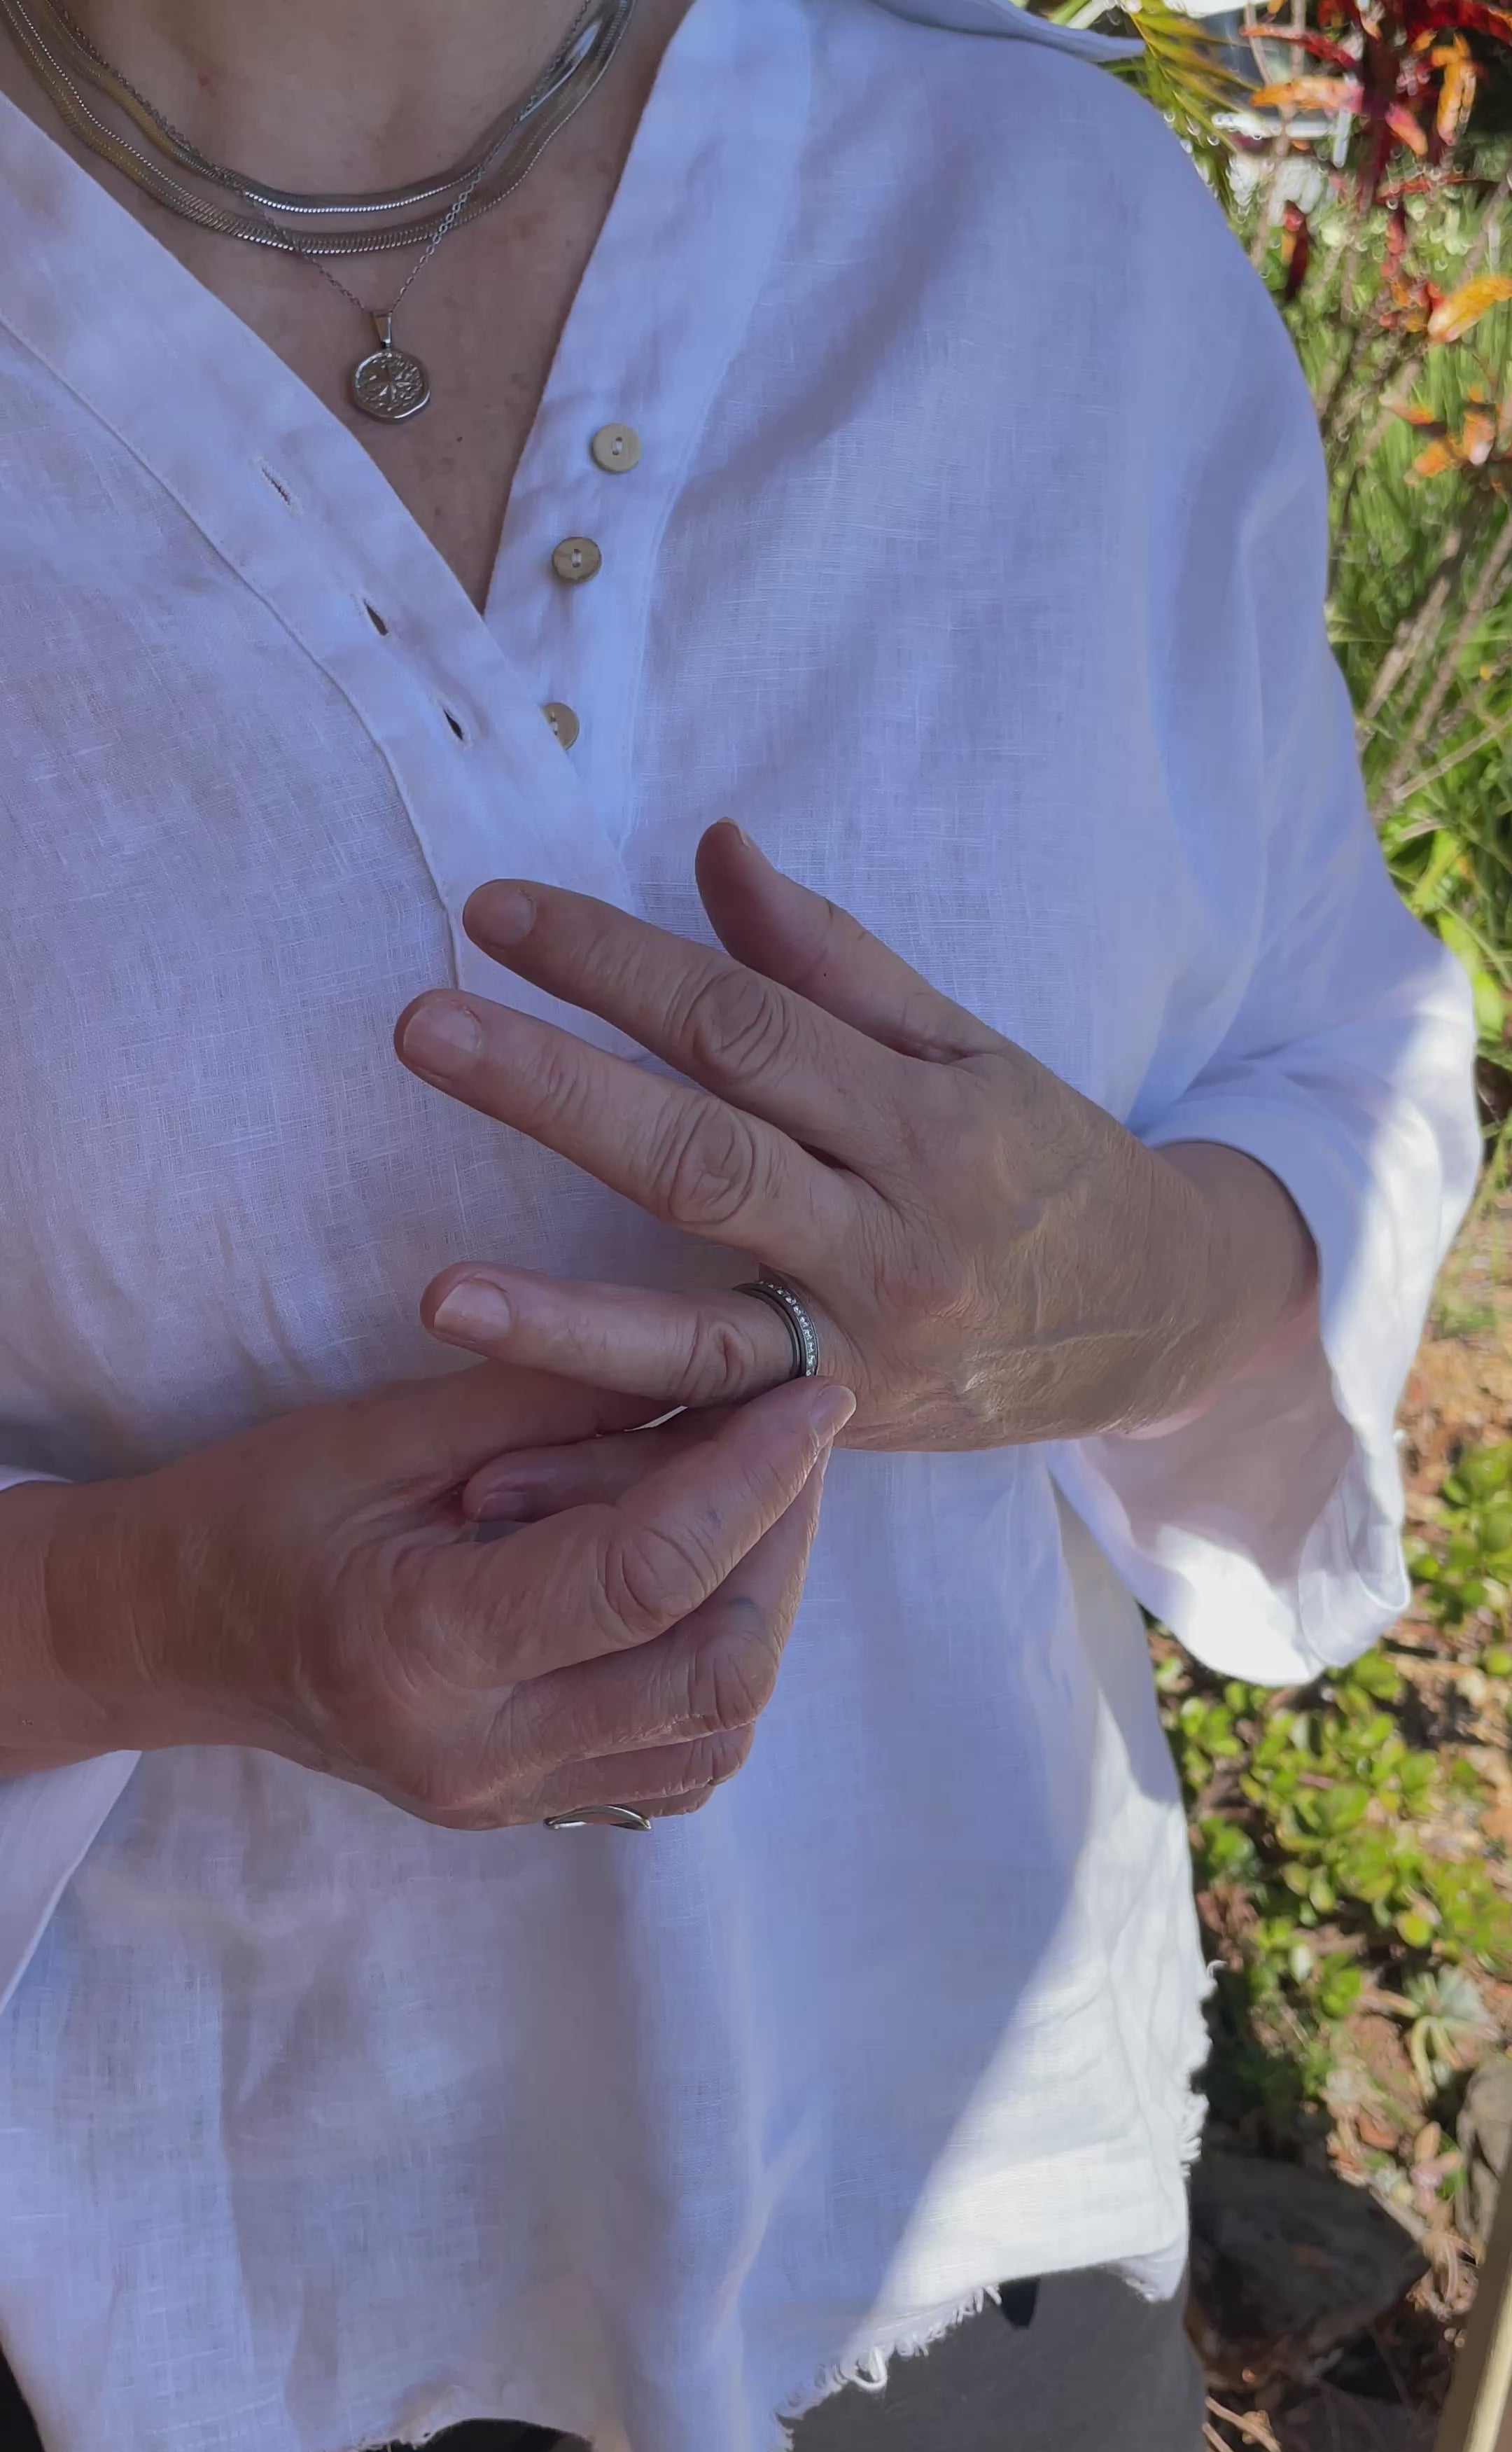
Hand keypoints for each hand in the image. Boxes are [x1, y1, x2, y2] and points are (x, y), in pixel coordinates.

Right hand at [8, 1362, 851, 1825]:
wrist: (169, 1635)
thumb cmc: (256, 1511)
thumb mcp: (384, 1428)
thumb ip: (550, 1395)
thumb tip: (706, 1354)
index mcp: (421, 1649)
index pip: (644, 1575)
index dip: (750, 1476)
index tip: (813, 1392)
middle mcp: (475, 1753)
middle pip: (712, 1672)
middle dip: (782, 1543)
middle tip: (792, 1439)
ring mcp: (504, 1802)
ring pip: (716, 1730)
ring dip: (764, 1605)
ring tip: (749, 1498)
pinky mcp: (527, 1811)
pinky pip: (678, 1758)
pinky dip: (719, 1663)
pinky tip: (701, 1575)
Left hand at [394, 822, 1314, 1456]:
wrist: (1160, 1320)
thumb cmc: (1042, 1162)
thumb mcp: (967, 1047)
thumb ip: (833, 961)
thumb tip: (713, 849)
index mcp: (925, 1119)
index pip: (745, 1025)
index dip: (618, 964)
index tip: (498, 911)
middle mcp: (894, 1240)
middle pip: (703, 1159)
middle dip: (556, 1094)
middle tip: (424, 1029)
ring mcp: (860, 1353)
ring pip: (695, 1337)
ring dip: (559, 1318)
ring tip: (437, 1294)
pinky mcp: (832, 1435)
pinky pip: (706, 1446)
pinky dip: (604, 1459)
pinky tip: (492, 1462)